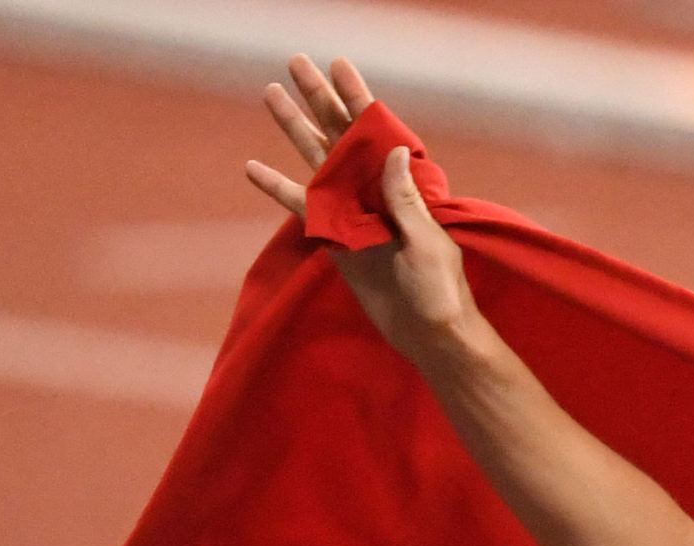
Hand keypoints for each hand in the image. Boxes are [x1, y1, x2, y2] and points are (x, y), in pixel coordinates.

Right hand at [244, 54, 482, 365]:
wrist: (430, 336)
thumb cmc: (440, 291)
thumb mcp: (427, 244)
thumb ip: (404, 200)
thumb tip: (389, 151)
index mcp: (403, 187)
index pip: (376, 133)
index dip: (357, 98)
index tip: (339, 65)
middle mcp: (375, 192)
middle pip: (340, 135)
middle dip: (319, 99)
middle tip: (295, 62)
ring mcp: (353, 213)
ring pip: (317, 161)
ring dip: (295, 128)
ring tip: (271, 93)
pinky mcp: (336, 239)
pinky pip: (302, 207)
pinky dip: (278, 188)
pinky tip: (253, 166)